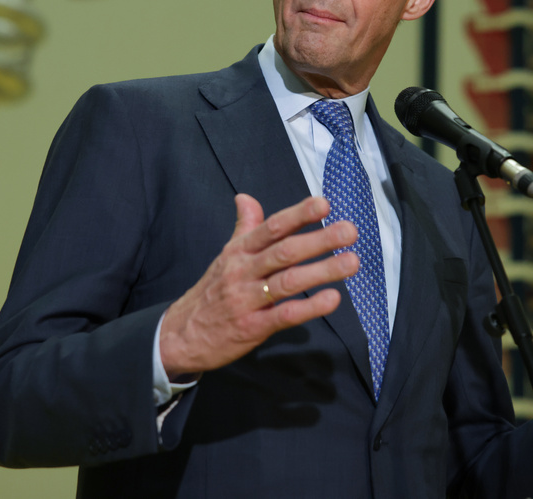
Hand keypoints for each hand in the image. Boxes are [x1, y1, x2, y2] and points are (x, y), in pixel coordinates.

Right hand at [158, 194, 357, 378]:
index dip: (298, 214)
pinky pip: (284, 315)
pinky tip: (332, 299)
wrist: (181, 334)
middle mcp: (243, 271)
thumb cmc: (212, 291)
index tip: (324, 204)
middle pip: (284, 251)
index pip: (272, 227)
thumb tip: (245, 197)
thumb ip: (243, 227)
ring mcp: (247, 299)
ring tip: (352, 262)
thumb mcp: (225, 256)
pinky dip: (309, 306)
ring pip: (288, 281)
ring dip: (322, 271)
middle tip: (350, 231)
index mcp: (239, 251)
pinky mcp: (252, 327)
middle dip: (319, 240)